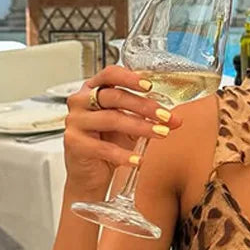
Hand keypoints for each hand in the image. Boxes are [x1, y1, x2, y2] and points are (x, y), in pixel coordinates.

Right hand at [63, 65, 182, 194]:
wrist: (88, 175)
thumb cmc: (107, 144)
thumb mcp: (129, 127)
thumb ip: (148, 119)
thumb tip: (176, 120)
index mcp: (93, 90)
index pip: (109, 75)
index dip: (129, 78)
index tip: (150, 86)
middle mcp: (80, 102)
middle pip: (115, 96)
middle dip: (145, 106)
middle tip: (166, 116)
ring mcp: (75, 121)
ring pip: (112, 119)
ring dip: (140, 127)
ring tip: (161, 133)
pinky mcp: (74, 143)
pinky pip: (103, 147)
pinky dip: (124, 154)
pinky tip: (138, 159)